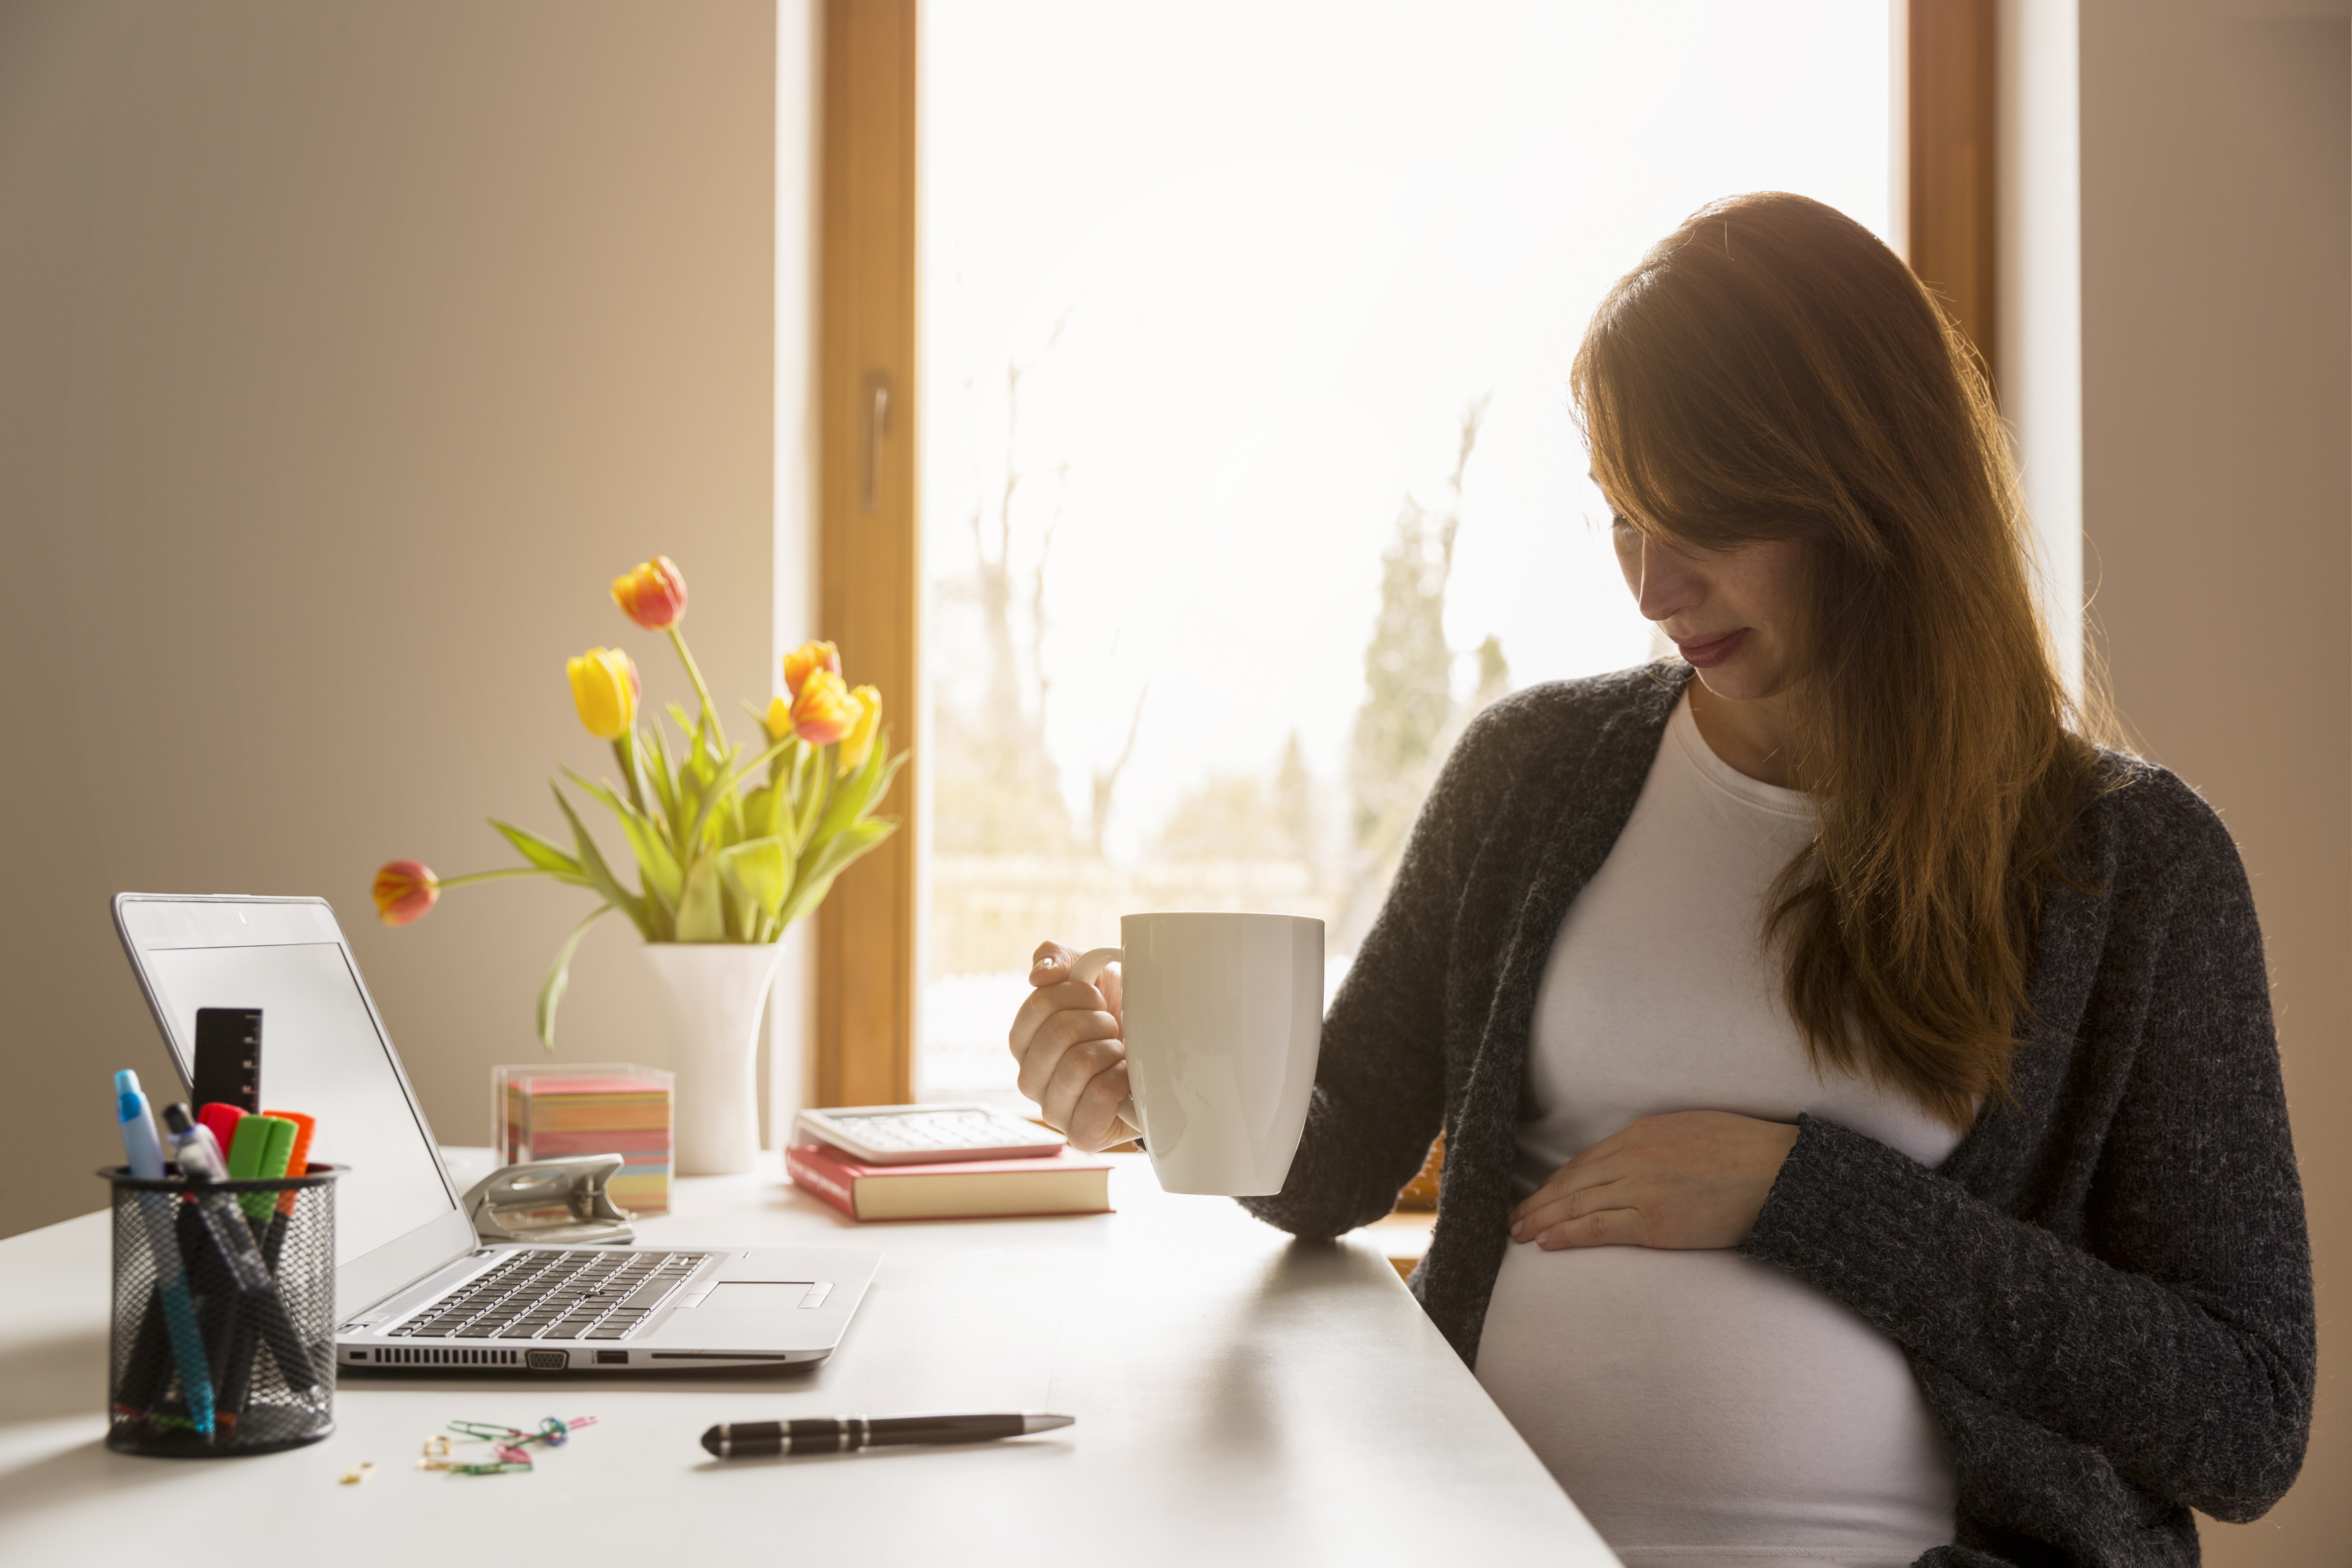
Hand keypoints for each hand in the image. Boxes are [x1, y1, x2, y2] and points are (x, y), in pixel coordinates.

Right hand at [1009, 940, 1140, 1152]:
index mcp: (1024, 1040)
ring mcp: (1052, 1109)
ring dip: (1112, 1050)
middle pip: (1059, 1032)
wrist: (1156, 1058)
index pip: (1039, 1004)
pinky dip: (1120, 1081)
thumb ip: (1057, 959)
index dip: (1077, 992)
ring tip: (1120, 1054)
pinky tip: (1125, 1079)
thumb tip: (1039, 974)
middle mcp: (1030, 1077)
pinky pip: (1096, 1098)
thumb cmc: (1118, 1015)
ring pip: (1078, 1063)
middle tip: (1113, 1029)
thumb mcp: (1091, 975)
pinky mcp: (1080, 1134)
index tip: (1097, 997)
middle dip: (1099, 1021)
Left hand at [1508, 1111, 1799, 1250]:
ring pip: (1578, 1205)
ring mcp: (1641, 1191)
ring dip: (1543, 1219)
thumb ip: (1655, 1143)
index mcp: (1640, 1135)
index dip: (1556, 1181)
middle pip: (1572, 1183)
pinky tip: (1547, 1241)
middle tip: (1513, 1219)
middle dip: (1539, 1202)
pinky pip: (1600, 1229)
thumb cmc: (1744, 1150)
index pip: (1584, 1162)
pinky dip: (1569, 1234)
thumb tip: (1635, 1158)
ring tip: (1520, 1233)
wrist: (1778, 1171)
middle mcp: (1633, 1160)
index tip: (1539, 1194)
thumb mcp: (1688, 1129)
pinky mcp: (1655, 1223)